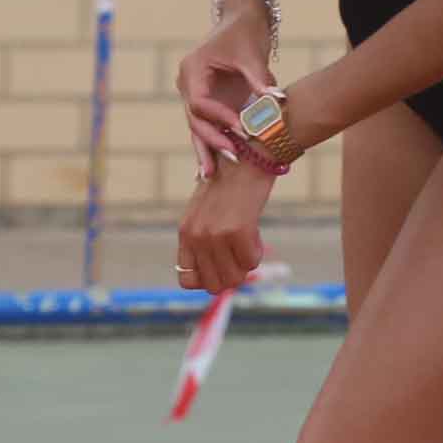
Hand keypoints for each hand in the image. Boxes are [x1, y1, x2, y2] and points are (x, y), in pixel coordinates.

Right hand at [174, 24, 275, 180]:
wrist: (241, 21)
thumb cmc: (245, 33)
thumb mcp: (252, 54)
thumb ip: (261, 80)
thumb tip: (277, 101)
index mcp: (192, 70)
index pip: (200, 102)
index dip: (220, 118)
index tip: (241, 129)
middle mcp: (188, 85)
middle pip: (194, 119)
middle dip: (212, 140)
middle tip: (232, 157)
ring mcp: (196, 95)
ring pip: (197, 127)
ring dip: (205, 150)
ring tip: (208, 176)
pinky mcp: (209, 102)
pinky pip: (207, 127)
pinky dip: (210, 145)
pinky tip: (209, 170)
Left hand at [177, 160, 274, 294]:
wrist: (247, 157)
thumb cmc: (230, 184)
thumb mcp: (205, 213)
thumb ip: (203, 240)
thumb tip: (215, 278)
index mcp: (185, 232)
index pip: (187, 280)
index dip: (208, 278)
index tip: (222, 265)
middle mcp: (196, 236)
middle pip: (214, 285)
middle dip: (232, 275)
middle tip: (240, 255)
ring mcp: (215, 235)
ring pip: (235, 277)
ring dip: (246, 265)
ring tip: (248, 242)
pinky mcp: (237, 230)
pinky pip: (252, 262)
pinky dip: (257, 251)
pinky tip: (255, 232)